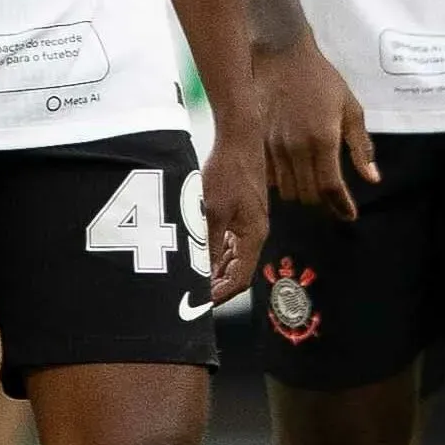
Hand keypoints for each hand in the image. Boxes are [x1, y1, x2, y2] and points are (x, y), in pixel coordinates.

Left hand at [199, 129, 264, 302]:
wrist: (239, 140)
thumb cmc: (228, 171)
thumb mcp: (212, 211)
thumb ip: (209, 245)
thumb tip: (203, 275)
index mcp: (253, 236)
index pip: (241, 279)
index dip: (221, 295)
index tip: (200, 305)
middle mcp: (254, 233)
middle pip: (237, 271)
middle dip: (216, 286)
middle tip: (191, 298)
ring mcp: (248, 223)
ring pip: (232, 257)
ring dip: (214, 271)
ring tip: (190, 282)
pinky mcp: (240, 212)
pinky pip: (228, 241)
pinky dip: (213, 253)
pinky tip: (196, 257)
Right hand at [245, 36, 369, 217]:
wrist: (281, 56)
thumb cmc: (321, 79)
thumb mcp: (351, 108)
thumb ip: (360, 147)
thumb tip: (371, 178)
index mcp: (323, 140)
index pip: (330, 187)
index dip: (341, 206)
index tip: (349, 215)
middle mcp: (295, 148)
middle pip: (307, 194)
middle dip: (322, 200)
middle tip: (332, 195)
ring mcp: (272, 146)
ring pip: (286, 190)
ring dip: (301, 192)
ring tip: (311, 183)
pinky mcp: (256, 142)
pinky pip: (269, 176)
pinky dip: (282, 181)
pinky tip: (291, 171)